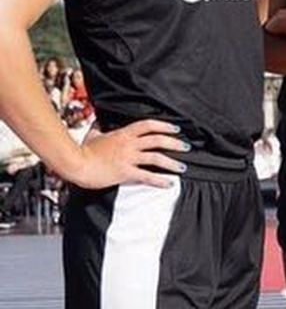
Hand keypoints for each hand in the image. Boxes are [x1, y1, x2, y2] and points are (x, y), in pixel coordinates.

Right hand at [69, 120, 187, 189]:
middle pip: (157, 140)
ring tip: (182, 167)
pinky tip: (169, 183)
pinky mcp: (125, 172)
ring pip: (156, 158)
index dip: (164, 125)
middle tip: (186, 147)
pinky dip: (160, 180)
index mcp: (123, 134)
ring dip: (172, 163)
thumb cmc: (82, 151)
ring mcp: (128, 158)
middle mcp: (129, 144)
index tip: (176, 128)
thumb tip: (98, 126)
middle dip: (174, 143)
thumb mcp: (93, 136)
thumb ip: (99, 131)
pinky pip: (147, 176)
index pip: (148, 125)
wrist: (75, 164)